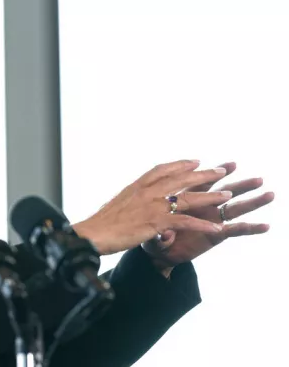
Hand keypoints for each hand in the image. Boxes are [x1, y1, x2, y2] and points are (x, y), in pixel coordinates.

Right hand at [73, 160, 229, 254]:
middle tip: (221, 169)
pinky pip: (185, 222)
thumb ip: (129, 201)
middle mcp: (146, 192)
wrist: (92, 234)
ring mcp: (152, 206)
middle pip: (180, 178)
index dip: (180, 164)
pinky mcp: (156, 222)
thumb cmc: (100, 224)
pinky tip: (216, 227)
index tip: (194, 161)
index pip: (161, 169)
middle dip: (203, 174)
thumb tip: (130, 201)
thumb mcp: (115, 205)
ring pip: (188, 198)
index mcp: (136, 186)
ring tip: (228, 195)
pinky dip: (202, 225)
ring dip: (210, 196)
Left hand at [142, 162, 273, 273]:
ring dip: (251, 201)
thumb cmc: (152, 235)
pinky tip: (265, 226)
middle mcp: (201, 206)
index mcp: (185, 198)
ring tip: (268, 194)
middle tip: (257, 178)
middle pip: (222, 192)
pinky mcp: (215, 236)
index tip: (230, 165)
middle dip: (240, 184)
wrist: (157, 253)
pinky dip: (249, 228)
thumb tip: (165, 234)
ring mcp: (210, 220)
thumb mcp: (151, 233)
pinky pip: (234, 231)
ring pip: (233, 208)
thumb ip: (159, 232)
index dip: (215, 174)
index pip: (200, 182)